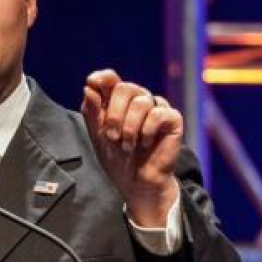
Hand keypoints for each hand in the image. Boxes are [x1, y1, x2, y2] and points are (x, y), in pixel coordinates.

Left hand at [80, 69, 183, 226]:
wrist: (137, 183)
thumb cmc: (117, 159)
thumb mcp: (98, 136)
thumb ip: (92, 112)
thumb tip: (89, 87)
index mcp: (117, 101)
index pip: (111, 78)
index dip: (102, 78)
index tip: (93, 83)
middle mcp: (138, 100)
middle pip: (125, 88)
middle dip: (114, 114)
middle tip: (112, 136)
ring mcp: (156, 108)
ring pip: (141, 101)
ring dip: (129, 127)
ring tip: (127, 146)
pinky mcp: (172, 119)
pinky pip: (158, 113)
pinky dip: (147, 130)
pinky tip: (145, 143)